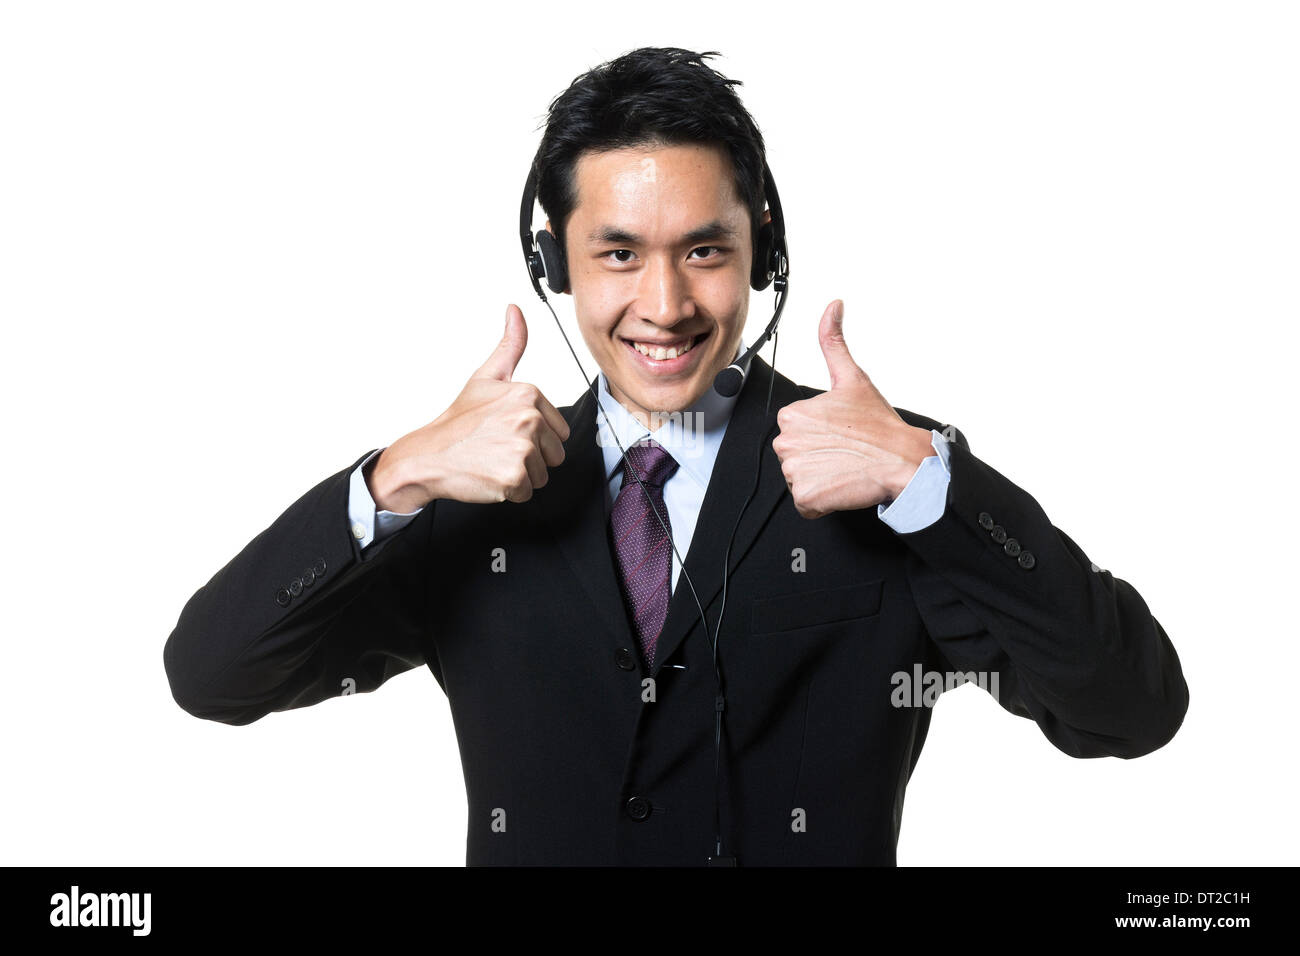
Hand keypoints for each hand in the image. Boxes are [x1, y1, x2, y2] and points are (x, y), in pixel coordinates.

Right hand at [368, 304, 570, 510]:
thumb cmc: (457, 421)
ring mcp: (522, 448)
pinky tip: (488, 475)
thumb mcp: (486, 377)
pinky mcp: (514, 476)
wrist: (428, 456)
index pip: (558, 431)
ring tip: (492, 460)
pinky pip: (527, 492)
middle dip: (529, 458)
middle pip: (554, 454)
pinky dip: (508, 491)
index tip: (505, 431)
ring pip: (542, 475)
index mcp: (529, 393)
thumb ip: (510, 345)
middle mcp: (529, 418)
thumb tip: (516, 310)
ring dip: (519, 475)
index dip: (534, 437)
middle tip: (498, 448)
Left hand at [771, 300, 935, 518]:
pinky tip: (841, 486)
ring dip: (821, 478)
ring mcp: (795, 470)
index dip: (819, 435)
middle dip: (817, 457)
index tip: (841, 433)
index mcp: (792, 414)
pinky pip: (806, 504)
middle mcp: (787, 441)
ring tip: (845, 467)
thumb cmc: (880, 425)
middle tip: (845, 451)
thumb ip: (833, 341)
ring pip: (800, 479)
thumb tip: (833, 306)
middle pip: (794, 456)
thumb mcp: (853, 378)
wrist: (902, 461)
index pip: (795, 432)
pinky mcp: (806, 496)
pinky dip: (822, 501)